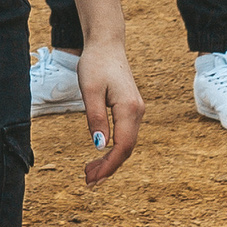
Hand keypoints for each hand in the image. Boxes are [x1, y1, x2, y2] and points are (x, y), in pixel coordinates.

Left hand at [75, 40, 143, 185]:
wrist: (106, 44)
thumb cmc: (95, 64)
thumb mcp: (90, 90)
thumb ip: (96, 118)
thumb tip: (99, 145)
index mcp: (129, 109)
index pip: (123, 146)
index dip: (109, 165)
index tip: (93, 178)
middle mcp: (138, 112)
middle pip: (126, 149)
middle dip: (109, 168)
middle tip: (88, 182)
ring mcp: (136, 111)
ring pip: (126, 144)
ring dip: (110, 161)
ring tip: (90, 173)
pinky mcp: (130, 109)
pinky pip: (125, 136)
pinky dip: (113, 149)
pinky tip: (100, 155)